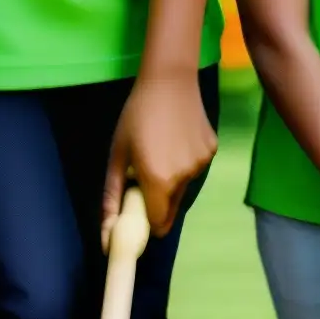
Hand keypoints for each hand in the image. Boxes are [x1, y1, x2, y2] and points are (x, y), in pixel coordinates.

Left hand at [105, 72, 216, 238]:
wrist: (169, 80)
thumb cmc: (135, 116)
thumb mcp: (117, 155)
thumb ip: (112, 198)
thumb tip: (107, 238)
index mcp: (158, 180)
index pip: (158, 223)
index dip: (147, 221)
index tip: (138, 209)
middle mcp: (184, 178)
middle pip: (171, 207)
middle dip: (158, 200)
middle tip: (145, 173)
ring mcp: (202, 164)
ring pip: (184, 187)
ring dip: (171, 179)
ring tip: (160, 147)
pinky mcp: (212, 151)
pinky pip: (195, 168)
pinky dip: (184, 162)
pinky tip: (176, 137)